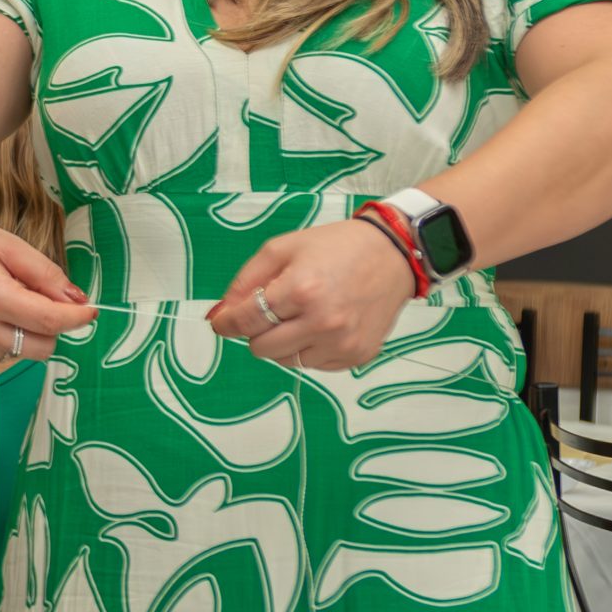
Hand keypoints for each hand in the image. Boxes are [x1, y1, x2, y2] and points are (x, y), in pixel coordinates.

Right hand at [0, 202, 91, 362]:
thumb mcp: (6, 243)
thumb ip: (43, 272)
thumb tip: (75, 299)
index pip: (48, 321)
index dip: (76, 317)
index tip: (90, 310)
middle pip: (41, 347)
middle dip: (54, 327)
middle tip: (44, 299)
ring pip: (20, 353)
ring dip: (26, 331)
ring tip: (5, 299)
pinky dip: (3, 337)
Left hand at [206, 218, 415, 369]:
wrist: (392, 254)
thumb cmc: (335, 247)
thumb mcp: (283, 248)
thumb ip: (245, 281)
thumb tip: (218, 316)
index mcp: (301, 289)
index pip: (246, 321)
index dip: (226, 323)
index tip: (221, 322)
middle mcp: (322, 322)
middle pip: (261, 348)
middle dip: (257, 331)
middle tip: (272, 309)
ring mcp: (342, 343)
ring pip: (285, 361)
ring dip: (283, 341)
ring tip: (302, 314)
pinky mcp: (356, 356)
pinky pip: (313, 365)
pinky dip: (308, 348)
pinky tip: (323, 324)